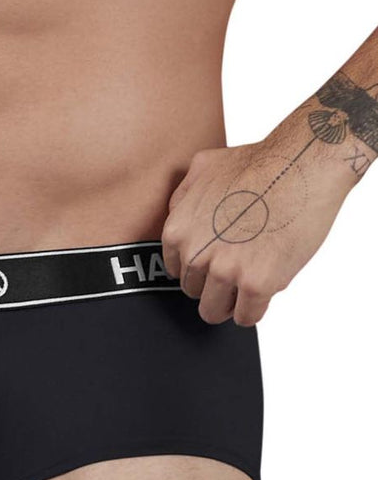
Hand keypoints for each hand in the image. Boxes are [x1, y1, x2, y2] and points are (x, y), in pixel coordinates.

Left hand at [161, 138, 348, 326]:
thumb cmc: (260, 163)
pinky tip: (264, 291)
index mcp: (178, 230)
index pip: (177, 269)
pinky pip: (246, 317)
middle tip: (239, 266)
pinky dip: (254, 310)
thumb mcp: (203, 168)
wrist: (302, 165)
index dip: (200, 266)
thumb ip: (182, 197)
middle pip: (195, 292)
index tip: (217, 260)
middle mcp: (195, 253)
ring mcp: (224, 271)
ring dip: (231, 302)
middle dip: (215, 283)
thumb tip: (177, 218)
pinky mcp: (256, 284)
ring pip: (214, 311)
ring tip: (248, 284)